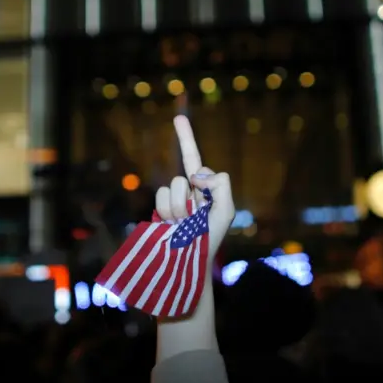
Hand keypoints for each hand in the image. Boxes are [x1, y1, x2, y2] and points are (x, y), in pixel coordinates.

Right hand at [155, 115, 234, 262]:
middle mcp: (185, 190)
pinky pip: (161, 197)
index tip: (177, 118)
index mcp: (203, 188)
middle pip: (188, 173)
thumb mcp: (226, 211)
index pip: (193, 159)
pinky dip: (169, 212)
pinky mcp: (156, 211)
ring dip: (180, 207)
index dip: (185, 138)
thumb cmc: (210, 239)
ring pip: (173, 185)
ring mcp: (169, 200)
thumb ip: (220, 185)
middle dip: (193, 195)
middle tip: (196, 217)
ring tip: (184, 226)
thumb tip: (195, 175)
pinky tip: (172, 227)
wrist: (190, 263)